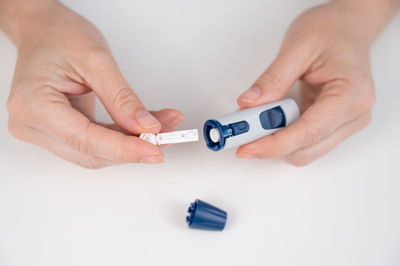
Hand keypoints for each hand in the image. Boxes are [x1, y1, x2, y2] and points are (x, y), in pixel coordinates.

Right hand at [4, 1, 183, 167]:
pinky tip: (145, 129)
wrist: (44, 30)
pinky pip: (94, 142)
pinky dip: (122, 137)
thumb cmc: (59, 35)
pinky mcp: (59, 130)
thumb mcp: (96, 61)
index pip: (86, 140)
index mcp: (33, 104)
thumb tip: (145, 126)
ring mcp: (43, 130)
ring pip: (95, 152)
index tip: (154, 148)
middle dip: (132, 148)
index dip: (124, 149)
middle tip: (165, 138)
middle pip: (91, 152)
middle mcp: (32, 123)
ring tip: (162, 129)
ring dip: (131, 144)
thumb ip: (122, 99)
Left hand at [236, 1, 397, 165]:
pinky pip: (305, 142)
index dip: (274, 144)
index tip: (246, 146)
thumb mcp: (297, 48)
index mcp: (351, 95)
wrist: (348, 26)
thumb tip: (248, 104)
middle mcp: (354, 114)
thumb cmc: (331, 30)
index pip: (308, 132)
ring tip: (253, 123)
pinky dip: (283, 136)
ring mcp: (346, 122)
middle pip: (305, 149)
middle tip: (241, 133)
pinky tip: (269, 121)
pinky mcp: (334, 124)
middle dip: (271, 144)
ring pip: (304, 151)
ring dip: (276, 142)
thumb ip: (272, 80)